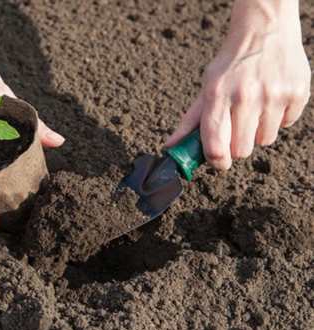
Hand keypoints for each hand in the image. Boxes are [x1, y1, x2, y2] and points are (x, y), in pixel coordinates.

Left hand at [166, 0, 310, 169]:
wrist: (265, 31)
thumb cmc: (231, 65)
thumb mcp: (207, 88)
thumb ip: (190, 121)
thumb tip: (171, 148)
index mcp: (217, 95)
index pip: (215, 146)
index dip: (216, 161)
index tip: (218, 161)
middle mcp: (246, 96)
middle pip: (241, 150)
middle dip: (237, 145)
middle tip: (236, 127)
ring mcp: (273, 95)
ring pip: (265, 140)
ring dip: (258, 131)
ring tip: (255, 109)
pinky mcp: (297, 93)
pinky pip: (286, 125)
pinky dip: (278, 118)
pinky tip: (271, 99)